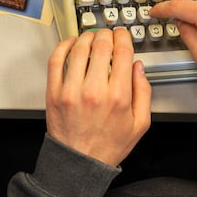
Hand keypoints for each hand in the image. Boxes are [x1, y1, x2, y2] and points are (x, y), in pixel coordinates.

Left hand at [45, 27, 150, 166]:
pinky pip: (56, 60)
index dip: (123, 37)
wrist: (80, 162)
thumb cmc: (108, 145)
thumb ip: (143, 92)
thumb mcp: (140, 123)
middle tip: (108, 34)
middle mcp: (93, 91)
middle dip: (106, 35)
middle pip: (100, 46)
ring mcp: (71, 90)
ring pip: (78, 49)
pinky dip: (63, 46)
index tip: (122, 34)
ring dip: (86, 37)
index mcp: (117, 97)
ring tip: (91, 37)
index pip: (122, 52)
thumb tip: (138, 67)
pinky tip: (71, 43)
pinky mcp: (54, 92)